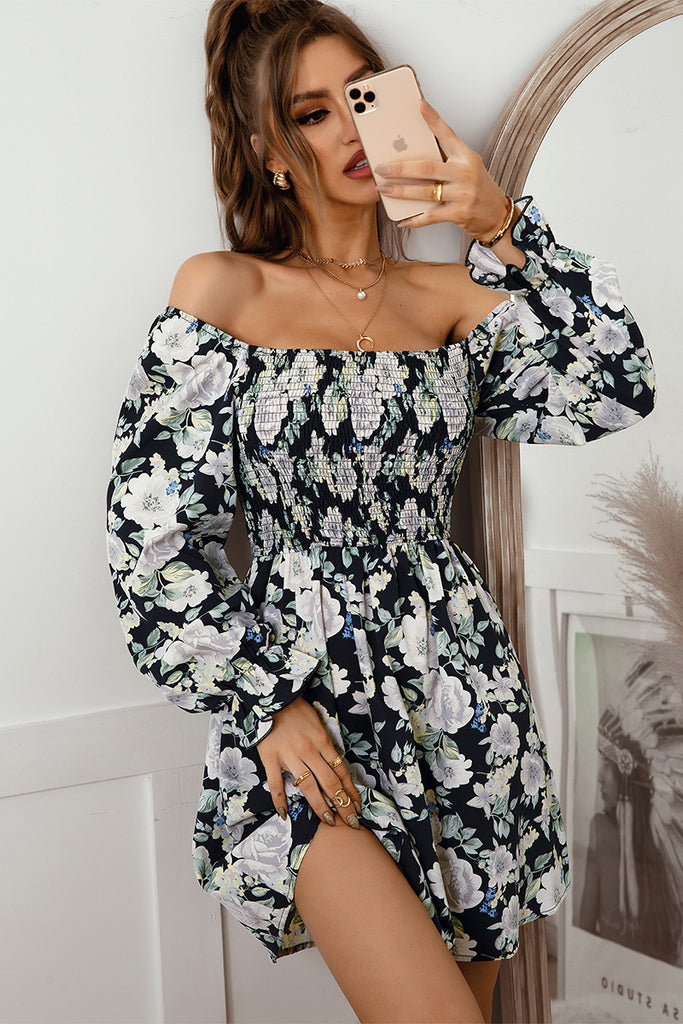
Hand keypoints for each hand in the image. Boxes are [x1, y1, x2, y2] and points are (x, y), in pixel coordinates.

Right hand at [256, 695, 362, 828]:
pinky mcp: (270, 757)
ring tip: (328, 821)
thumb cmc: (297, 710)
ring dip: (320, 806)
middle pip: (329, 782)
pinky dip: (279, 800)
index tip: (357, 806)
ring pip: (308, 786)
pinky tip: (284, 814)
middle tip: (351, 821)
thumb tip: (336, 765)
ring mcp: (289, 755)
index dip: (350, 790)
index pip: (341, 771)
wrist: (272, 697)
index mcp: (322, 741)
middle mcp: (309, 750)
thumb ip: (325, 744)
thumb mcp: (318, 723)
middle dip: (342, 804)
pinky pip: (275, 783)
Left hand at [374, 100, 509, 238]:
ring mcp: (463, 194)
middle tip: (382, 167)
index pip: (448, 134)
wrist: (498, 215)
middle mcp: (465, 173)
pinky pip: (431, 216)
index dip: (434, 120)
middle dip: (401, 168)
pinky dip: (414, 219)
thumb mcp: (467, 168)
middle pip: (427, 167)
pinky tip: (401, 220)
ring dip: (401, 192)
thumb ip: (446, 160)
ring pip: (425, 192)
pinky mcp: (459, 213)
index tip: (420, 105)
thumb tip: (414, 154)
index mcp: (466, 157)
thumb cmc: (478, 189)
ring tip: (385, 189)